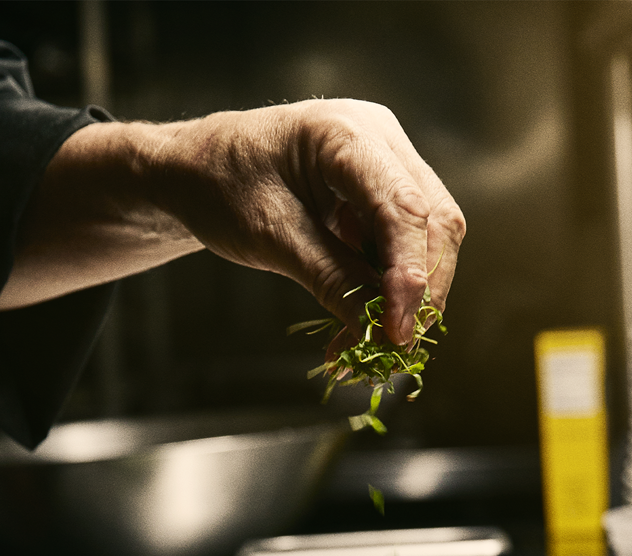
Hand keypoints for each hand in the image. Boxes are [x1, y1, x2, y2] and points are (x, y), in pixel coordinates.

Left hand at [149, 99, 465, 344]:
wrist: (198, 171)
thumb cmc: (222, 187)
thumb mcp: (271, 236)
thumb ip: (329, 278)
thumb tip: (375, 331)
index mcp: (348, 132)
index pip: (404, 207)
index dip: (409, 275)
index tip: (396, 332)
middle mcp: (381, 139)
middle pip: (433, 221)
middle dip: (421, 290)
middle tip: (395, 347)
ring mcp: (387, 164)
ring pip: (430, 237)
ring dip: (410, 296)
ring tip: (377, 343)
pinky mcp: (382, 194)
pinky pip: (406, 245)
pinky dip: (391, 289)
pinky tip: (367, 323)